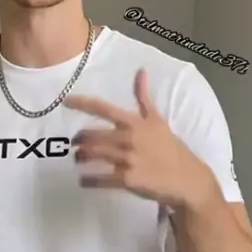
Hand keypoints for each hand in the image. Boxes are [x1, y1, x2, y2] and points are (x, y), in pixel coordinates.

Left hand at [65, 68, 214, 210]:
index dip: (83, 104)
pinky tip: (82, 180)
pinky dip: (88, 180)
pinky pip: (100, 179)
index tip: (66, 101)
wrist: (186, 178)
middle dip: (79, 139)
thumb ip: (144, 97)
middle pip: (92, 135)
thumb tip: (141, 71)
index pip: (104, 109)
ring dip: (81, 157)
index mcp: (134, 123)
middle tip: (75, 143)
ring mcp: (128, 160)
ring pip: (94, 155)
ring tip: (78, 158)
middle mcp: (129, 138)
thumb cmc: (169, 148)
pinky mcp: (127, 180)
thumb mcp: (157, 120)